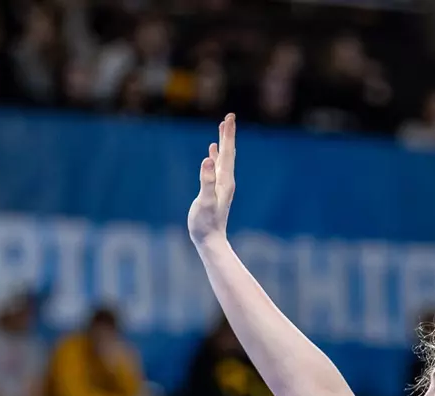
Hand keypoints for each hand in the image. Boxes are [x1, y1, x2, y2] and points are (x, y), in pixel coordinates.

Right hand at [188, 114, 236, 246]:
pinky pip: (216, 168)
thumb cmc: (205, 223)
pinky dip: (215, 157)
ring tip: (222, 130)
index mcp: (224, 180)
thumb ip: (206, 181)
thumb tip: (208, 160)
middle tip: (229, 117)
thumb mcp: (205, 201)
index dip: (228, 134)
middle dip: (227, 135)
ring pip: (223, 159)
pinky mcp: (215, 190)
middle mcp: (226, 181)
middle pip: (228, 153)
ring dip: (223, 144)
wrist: (210, 240)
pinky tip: (212, 154)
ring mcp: (221, 186)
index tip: (229, 117)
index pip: (227, 152)